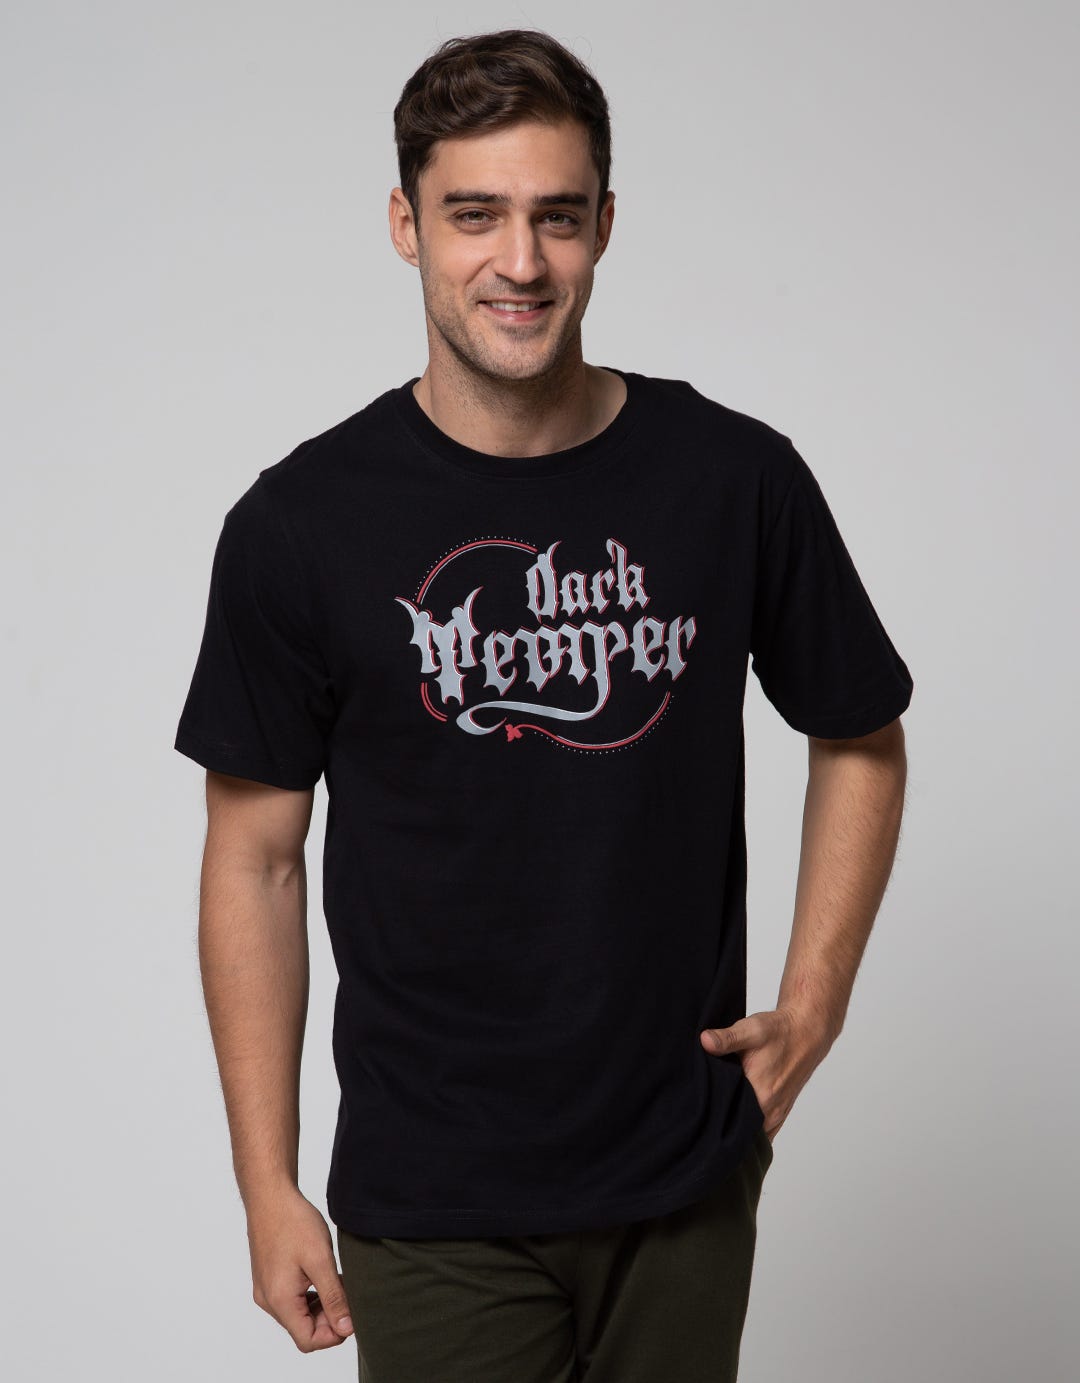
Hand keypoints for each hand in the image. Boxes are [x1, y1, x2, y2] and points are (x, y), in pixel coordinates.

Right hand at [245, 1186, 353, 1351]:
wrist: (270, 1195)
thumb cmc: (293, 1222)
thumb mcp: (321, 1260)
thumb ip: (334, 1297)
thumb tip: (345, 1328)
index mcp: (279, 1300)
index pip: (308, 1340)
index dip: (333, 1334)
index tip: (352, 1313)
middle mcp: (268, 1301)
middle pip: (303, 1329)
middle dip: (329, 1318)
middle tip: (349, 1293)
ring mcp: (266, 1290)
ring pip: (298, 1315)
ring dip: (321, 1306)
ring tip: (339, 1281)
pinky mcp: (268, 1279)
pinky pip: (292, 1300)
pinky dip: (311, 1295)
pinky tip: (325, 1275)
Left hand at [699, 1007, 834, 1141]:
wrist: (807, 1032)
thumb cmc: (780, 1032)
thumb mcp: (751, 1029)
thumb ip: (726, 1038)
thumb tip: (704, 1040)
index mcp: (761, 1095)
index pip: (727, 1120)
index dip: (710, 1117)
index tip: (695, 1111)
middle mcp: (770, 1111)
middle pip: (737, 1130)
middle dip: (719, 1125)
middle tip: (701, 1113)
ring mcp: (777, 1115)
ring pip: (750, 1134)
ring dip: (735, 1127)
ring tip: (715, 1114)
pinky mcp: (780, 1113)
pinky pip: (762, 1131)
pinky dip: (749, 1129)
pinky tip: (734, 1116)